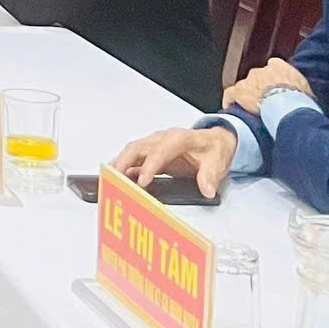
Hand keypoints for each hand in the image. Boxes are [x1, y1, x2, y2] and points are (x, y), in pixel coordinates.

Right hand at [111, 125, 238, 199]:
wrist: (215, 141)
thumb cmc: (213, 148)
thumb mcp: (217, 162)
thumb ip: (209, 176)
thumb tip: (206, 188)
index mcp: (180, 138)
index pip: (160, 151)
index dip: (149, 167)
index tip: (142, 182)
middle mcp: (164, 139)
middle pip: (138, 147)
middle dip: (124, 162)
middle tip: (115, 178)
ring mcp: (156, 144)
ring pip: (132, 151)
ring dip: (120, 164)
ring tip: (110, 179)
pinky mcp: (153, 153)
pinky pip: (135, 158)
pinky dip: (125, 168)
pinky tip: (118, 177)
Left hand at [224, 58, 312, 114]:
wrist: (287, 106)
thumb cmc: (300, 100)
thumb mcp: (307, 89)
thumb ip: (301, 87)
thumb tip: (304, 96)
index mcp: (279, 66)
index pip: (273, 66)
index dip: (273, 78)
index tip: (276, 86)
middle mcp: (262, 70)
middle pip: (258, 77)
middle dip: (261, 87)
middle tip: (266, 102)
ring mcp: (249, 80)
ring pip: (245, 86)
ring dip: (248, 95)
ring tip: (253, 108)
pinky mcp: (240, 91)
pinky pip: (230, 94)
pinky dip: (230, 100)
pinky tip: (231, 107)